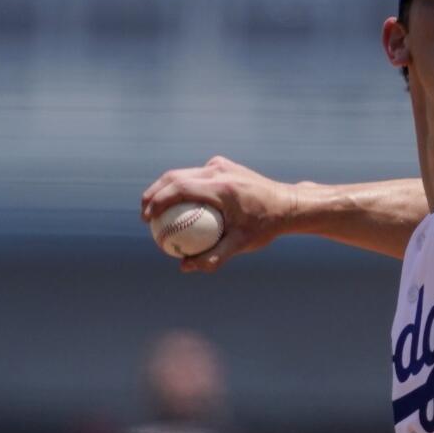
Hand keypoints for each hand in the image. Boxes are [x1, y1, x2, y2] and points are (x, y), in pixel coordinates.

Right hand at [141, 156, 295, 272]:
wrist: (289, 204)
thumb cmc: (266, 225)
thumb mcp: (242, 244)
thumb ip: (214, 257)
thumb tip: (186, 267)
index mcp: (221, 186)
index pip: (179, 187)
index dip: (157, 200)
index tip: (147, 218)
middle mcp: (219, 170)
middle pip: (175, 176)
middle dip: (153, 194)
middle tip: (145, 216)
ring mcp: (221, 165)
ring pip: (183, 173)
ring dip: (165, 189)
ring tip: (154, 211)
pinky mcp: (223, 166)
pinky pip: (196, 176)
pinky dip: (182, 188)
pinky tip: (177, 207)